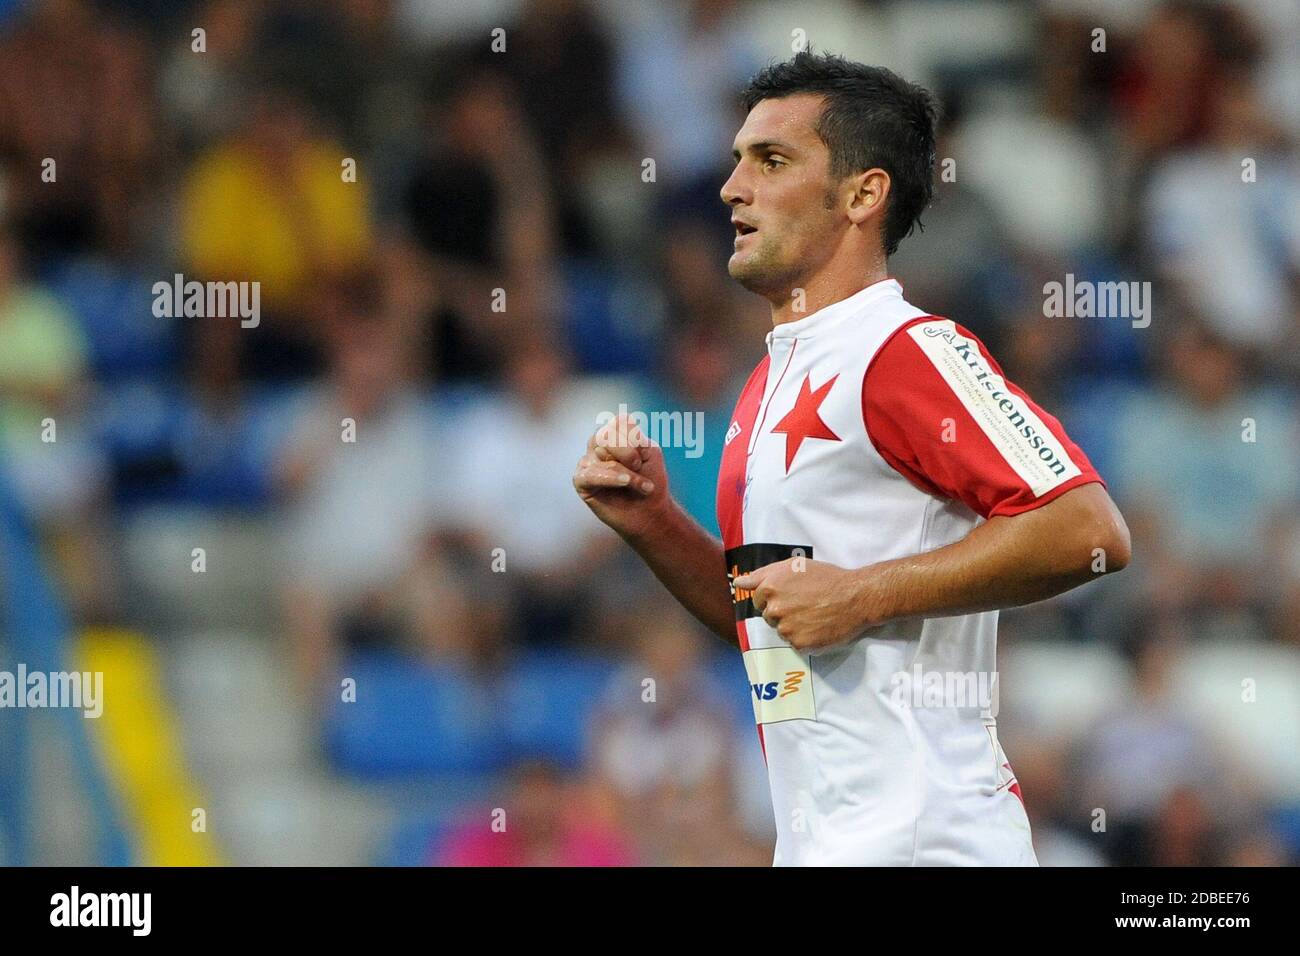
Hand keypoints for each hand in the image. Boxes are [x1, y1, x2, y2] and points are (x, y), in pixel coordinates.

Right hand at [573, 414, 670, 540]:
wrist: (650, 512)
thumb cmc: (650, 481)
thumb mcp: (650, 453)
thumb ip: (631, 438)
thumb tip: (606, 440)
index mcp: (615, 433)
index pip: (619, 422)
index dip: (634, 439)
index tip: (644, 457)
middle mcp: (598, 444)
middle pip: (606, 435)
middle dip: (629, 454)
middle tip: (640, 469)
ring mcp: (587, 461)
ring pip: (600, 453)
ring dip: (626, 472)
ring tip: (641, 486)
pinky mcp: (581, 481)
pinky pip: (590, 474)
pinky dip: (610, 478)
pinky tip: (625, 484)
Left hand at [733, 558, 879, 650]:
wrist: (855, 597)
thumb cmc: (826, 578)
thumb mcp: (793, 566)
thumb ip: (761, 574)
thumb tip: (738, 582)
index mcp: (770, 587)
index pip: (758, 600)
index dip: (775, 597)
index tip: (792, 595)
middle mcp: (775, 608)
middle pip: (768, 617)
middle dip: (782, 612)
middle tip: (805, 605)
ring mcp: (787, 628)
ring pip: (781, 631)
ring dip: (793, 626)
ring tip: (813, 615)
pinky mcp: (800, 644)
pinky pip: (795, 644)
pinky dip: (804, 638)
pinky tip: (817, 626)